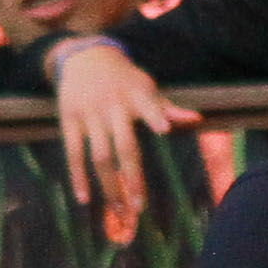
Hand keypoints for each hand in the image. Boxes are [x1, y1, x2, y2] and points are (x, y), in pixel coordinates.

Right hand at [53, 41, 202, 244]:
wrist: (84, 56)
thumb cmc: (125, 79)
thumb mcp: (147, 87)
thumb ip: (168, 108)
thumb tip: (197, 119)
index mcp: (136, 96)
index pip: (149, 106)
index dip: (157, 116)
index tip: (164, 131)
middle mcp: (112, 106)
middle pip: (124, 147)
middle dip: (133, 178)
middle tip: (140, 208)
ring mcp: (89, 114)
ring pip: (99, 157)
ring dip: (109, 186)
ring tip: (119, 211)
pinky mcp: (69, 119)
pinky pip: (73, 152)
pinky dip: (77, 176)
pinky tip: (84, 198)